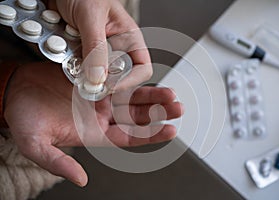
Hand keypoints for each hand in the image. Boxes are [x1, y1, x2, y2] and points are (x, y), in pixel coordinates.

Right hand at [4, 62, 182, 186]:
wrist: (16, 93)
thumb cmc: (25, 119)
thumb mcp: (37, 145)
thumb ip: (59, 163)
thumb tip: (80, 180)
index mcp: (94, 133)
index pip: (129, 137)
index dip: (150, 135)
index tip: (170, 130)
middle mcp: (101, 115)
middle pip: (137, 116)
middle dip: (158, 112)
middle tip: (177, 107)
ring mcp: (100, 96)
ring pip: (133, 97)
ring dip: (152, 95)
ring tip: (171, 93)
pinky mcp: (95, 78)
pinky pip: (119, 78)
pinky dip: (133, 78)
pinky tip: (147, 76)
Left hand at [47, 0, 151, 89]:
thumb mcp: (91, 16)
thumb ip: (96, 47)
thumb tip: (99, 77)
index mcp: (129, 37)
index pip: (142, 67)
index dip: (131, 80)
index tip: (111, 86)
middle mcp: (115, 48)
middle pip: (118, 77)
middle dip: (103, 84)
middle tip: (89, 88)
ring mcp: (97, 54)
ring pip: (96, 76)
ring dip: (84, 76)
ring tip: (74, 71)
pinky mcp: (81, 55)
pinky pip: (78, 70)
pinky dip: (70, 69)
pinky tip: (64, 60)